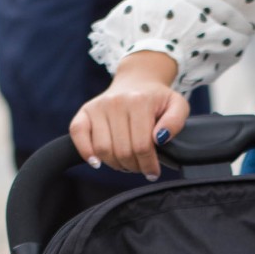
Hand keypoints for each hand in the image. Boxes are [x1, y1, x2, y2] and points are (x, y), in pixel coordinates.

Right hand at [69, 50, 187, 178]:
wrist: (137, 81)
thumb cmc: (157, 99)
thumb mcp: (177, 105)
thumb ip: (176, 121)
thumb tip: (160, 138)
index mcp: (139, 101)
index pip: (142, 146)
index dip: (149, 165)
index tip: (153, 172)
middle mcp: (115, 102)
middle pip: (123, 151)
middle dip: (134, 166)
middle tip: (140, 167)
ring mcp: (98, 106)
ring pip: (103, 150)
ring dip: (115, 164)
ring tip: (126, 163)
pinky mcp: (85, 111)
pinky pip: (78, 134)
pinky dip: (86, 152)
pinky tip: (97, 162)